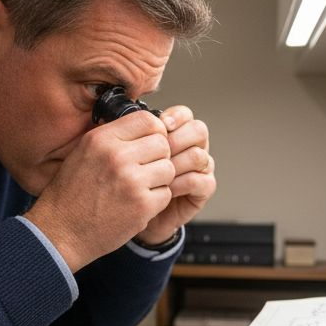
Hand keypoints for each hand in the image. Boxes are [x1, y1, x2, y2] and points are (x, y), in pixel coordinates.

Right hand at [24, 111, 173, 270]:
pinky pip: (166, 194)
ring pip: (168, 169)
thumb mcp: (83, 153)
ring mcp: (131, 181)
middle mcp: (117, 156)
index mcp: (102, 139)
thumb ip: (112, 138)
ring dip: (159, 180)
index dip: (155, 132)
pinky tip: (136, 205)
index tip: (149, 145)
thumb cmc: (72, 193)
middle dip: (158, 157)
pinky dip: (156, 201)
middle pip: (163, 144)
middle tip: (145, 171)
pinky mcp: (142, 205)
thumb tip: (146, 126)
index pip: (148, 120)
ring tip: (139, 189)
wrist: (62, 231)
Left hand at [135, 105, 215, 245]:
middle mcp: (191, 148)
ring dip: (176, 164)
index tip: (162, 125)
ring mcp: (199, 168)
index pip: (185, 115)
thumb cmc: (126, 182)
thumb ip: (129, 133)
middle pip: (198, 131)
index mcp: (175, 133)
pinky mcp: (203, 190)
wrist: (131, 214)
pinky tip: (164, 189)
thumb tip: (122, 111)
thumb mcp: (123, 153)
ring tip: (155, 175)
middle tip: (159, 152)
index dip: (176, 117)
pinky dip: (180, 184)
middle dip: (177, 139)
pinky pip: (199, 180)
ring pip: (198, 156)